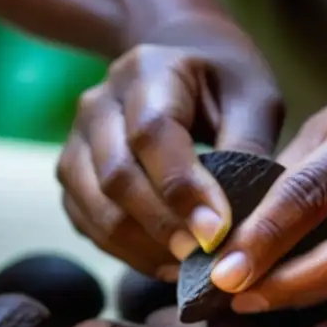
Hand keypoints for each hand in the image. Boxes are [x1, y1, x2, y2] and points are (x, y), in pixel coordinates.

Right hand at [57, 15, 283, 277]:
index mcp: (148, 70)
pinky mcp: (72, 171)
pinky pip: (87, 222)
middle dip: (163, 227)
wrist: (179, 56)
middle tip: (207, 262)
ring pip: (94, 206)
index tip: (217, 231)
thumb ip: (248, 148)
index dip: (182, 188)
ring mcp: (77, 137)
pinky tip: (166, 264)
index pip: (153, 133)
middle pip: (117, 176)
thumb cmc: (226, 82)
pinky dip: (125, 251)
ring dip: (142, 248)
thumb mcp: (254, 99)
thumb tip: (241, 218)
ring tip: (190, 270)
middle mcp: (100, 101)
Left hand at [207, 88, 326, 311]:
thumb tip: (230, 240)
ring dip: (305, 295)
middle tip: (238, 301)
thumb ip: (285, 179)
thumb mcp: (323, 130)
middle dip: (287, 286)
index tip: (223, 274)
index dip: (263, 239)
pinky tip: (305, 290)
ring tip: (257, 298)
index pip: (310, 195)